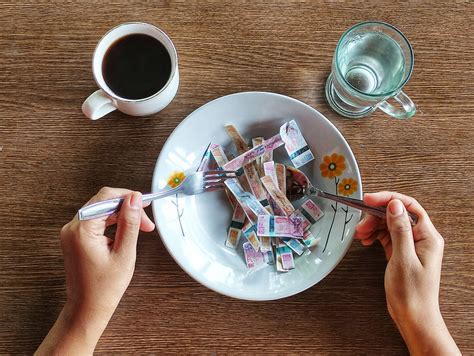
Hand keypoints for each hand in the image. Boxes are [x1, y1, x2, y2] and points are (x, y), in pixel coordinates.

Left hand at [36, 188, 154, 354]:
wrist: (87, 308)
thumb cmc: (104, 288)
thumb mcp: (124, 253)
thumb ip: (130, 223)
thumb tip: (134, 199)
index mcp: (82, 230)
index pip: (106, 197)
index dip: (128, 197)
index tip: (144, 203)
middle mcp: (72, 228)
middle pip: (103, 202)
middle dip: (126, 207)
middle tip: (146, 221)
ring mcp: (71, 233)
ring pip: (100, 210)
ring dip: (121, 215)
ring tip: (140, 228)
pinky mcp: (74, 238)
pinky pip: (95, 220)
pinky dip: (112, 223)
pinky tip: (125, 232)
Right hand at [355, 192, 459, 354]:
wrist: (413, 316)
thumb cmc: (412, 293)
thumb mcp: (403, 259)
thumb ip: (399, 230)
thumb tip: (394, 205)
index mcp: (427, 237)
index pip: (408, 207)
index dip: (388, 199)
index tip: (369, 199)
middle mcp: (420, 238)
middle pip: (396, 214)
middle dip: (376, 215)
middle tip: (360, 223)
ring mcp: (410, 245)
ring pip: (389, 224)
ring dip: (373, 226)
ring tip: (360, 234)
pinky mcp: (401, 252)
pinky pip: (386, 236)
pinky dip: (374, 235)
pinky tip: (366, 240)